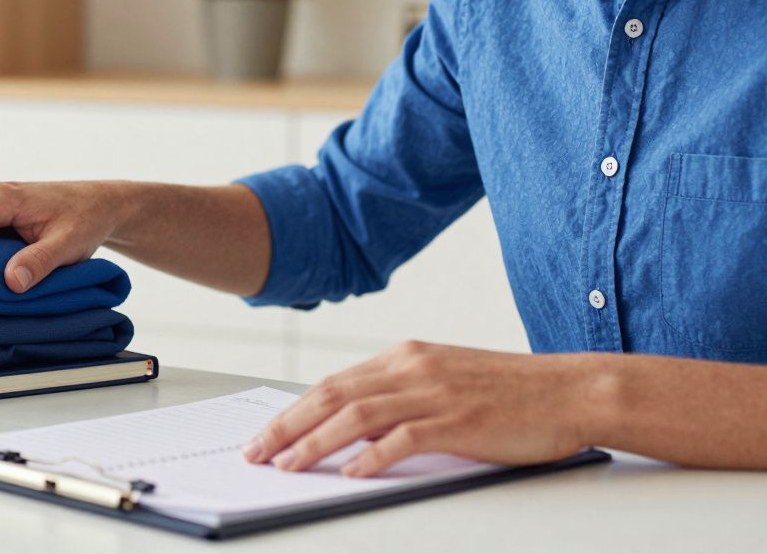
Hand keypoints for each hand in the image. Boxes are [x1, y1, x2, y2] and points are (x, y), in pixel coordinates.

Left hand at [243, 341, 599, 476]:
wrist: (572, 389)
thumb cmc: (512, 392)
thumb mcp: (445, 380)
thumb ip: (402, 396)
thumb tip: (355, 429)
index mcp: (405, 356)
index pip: (334, 383)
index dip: (294, 410)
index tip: (267, 433)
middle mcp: (412, 367)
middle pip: (331, 395)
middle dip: (287, 426)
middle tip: (257, 452)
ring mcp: (434, 391)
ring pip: (356, 415)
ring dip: (314, 443)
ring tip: (287, 466)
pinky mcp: (459, 419)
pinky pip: (404, 437)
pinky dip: (372, 456)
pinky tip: (351, 473)